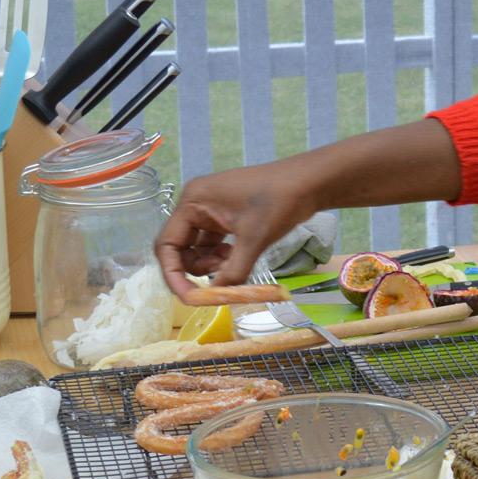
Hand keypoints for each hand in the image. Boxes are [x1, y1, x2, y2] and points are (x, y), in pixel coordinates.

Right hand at [154, 159, 320, 297]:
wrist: (311, 182)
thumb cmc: (280, 202)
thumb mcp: (254, 240)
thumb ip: (233, 271)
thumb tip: (217, 296)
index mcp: (193, 201)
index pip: (166, 244)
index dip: (174, 274)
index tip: (188, 296)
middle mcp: (196, 203)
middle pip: (180, 248)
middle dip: (197, 268)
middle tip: (220, 279)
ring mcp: (211, 209)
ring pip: (198, 248)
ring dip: (211, 263)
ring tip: (234, 264)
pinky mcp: (226, 216)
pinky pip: (213, 243)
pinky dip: (221, 256)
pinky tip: (238, 257)